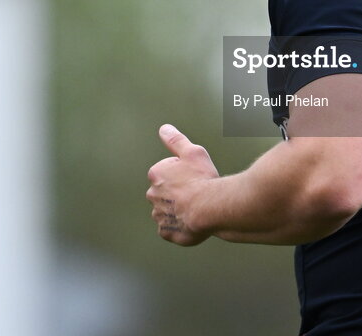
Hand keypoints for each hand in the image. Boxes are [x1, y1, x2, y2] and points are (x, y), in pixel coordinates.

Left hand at [146, 124, 218, 245]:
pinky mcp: (166, 232)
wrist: (209, 208)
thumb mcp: (193, 152)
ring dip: (178, 209)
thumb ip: (176, 140)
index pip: (166, 172)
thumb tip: (164, 129)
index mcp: (156, 175)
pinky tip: (192, 221)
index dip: (183, 173)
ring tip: (196, 207)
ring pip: (167, 211)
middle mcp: (152, 195)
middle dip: (178, 192)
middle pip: (165, 192)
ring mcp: (158, 216)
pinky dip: (180, 226)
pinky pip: (171, 228)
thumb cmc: (202, 178)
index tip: (194, 176)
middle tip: (197, 191)